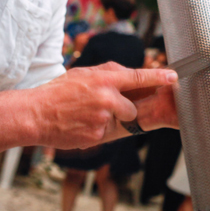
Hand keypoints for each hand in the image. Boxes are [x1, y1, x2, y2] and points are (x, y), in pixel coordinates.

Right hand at [32, 62, 176, 149]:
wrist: (36, 114)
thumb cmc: (58, 92)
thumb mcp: (83, 74)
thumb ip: (108, 73)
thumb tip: (128, 74)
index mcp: (104, 80)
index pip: (138, 77)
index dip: (159, 77)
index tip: (174, 76)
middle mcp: (107, 99)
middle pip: (131, 108)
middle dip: (122, 109)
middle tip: (99, 106)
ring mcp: (102, 119)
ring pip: (119, 122)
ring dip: (109, 121)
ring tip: (85, 115)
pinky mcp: (97, 136)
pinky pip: (106, 134)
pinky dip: (96, 131)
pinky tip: (80, 125)